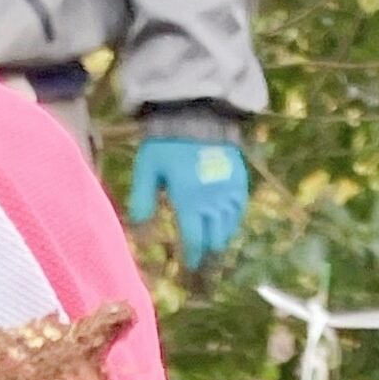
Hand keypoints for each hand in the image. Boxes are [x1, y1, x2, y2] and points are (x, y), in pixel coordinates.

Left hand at [127, 134, 249, 269]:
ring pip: (228, 228)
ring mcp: (229, 191)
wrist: (197, 112)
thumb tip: (138, 232)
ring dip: (220, 241)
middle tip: (200, 262)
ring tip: (212, 249)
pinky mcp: (240, 180)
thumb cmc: (167, 142)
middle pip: (214, 239)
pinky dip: (232, 222)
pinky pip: (239, 210)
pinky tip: (224, 226)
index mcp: (190, 200)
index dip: (192, 257)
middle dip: (207, 253)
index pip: (194, 240)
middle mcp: (213, 201)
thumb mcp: (147, 168)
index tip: (188, 267)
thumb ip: (142, 200)